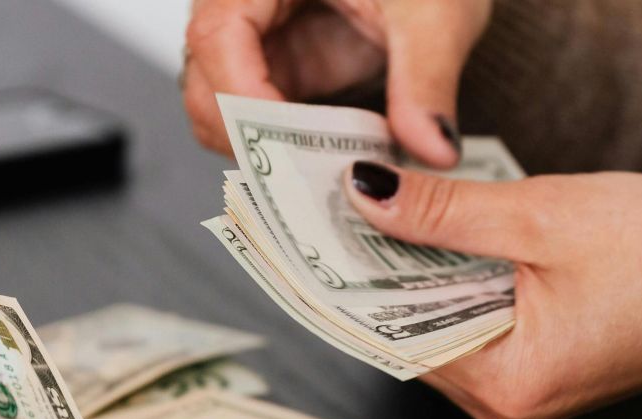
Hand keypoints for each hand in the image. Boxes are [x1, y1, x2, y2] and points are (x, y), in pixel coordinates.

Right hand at [182, 0, 490, 167]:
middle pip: (207, 81)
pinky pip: (263, 119)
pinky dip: (290, 149)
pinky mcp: (286, 67)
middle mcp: (245, 3)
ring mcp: (263, 39)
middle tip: (310, 178)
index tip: (290, 145)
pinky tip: (331, 166)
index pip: (216, 35)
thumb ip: (427, 78)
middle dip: (250, 137)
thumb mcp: (434, 12)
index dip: (243, 96)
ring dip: (269, 149)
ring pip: (226, 109)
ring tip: (327, 176)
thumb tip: (433, 146)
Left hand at [341, 162, 641, 418]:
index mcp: (507, 382)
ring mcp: (529, 389)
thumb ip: (446, 212)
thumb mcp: (546, 216)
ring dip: (421, 266)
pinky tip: (453, 230)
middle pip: (409, 330)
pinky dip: (460, 277)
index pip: (388, 330)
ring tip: (400, 202)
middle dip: (380, 263)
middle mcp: (510, 403)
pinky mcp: (547, 364)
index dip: (348, 271)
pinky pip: (479, 321)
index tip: (315, 222)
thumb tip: (371, 197)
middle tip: (351, 195)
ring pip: (442, 322)